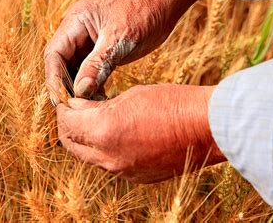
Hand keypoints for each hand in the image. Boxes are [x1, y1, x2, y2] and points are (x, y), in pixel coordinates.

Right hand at [45, 0, 203, 102]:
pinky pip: (88, 70)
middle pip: (61, 63)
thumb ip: (98, 65)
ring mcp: (88, 40)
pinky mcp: (100, 50)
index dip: (54, 78)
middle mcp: (77, 30)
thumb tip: (80, 91)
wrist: (164, 4)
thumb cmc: (142, 14)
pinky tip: (99, 99)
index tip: (60, 100)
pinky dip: (92, 85)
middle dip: (65, 86)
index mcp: (75, 21)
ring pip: (74, 69)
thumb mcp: (119, 40)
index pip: (55, 53)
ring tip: (88, 107)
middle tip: (73, 109)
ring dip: (79, 88)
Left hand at [56, 84, 225, 182]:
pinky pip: (111, 163)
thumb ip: (99, 106)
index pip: (67, 123)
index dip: (64, 108)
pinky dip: (106, 148)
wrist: (208, 126)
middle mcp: (109, 157)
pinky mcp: (138, 177)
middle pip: (71, 144)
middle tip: (76, 108)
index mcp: (104, 131)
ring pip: (90, 156)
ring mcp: (123, 171)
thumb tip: (81, 109)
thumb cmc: (172, 103)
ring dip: (87, 138)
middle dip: (69, 125)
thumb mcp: (130, 96)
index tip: (68, 97)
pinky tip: (118, 132)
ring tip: (97, 118)